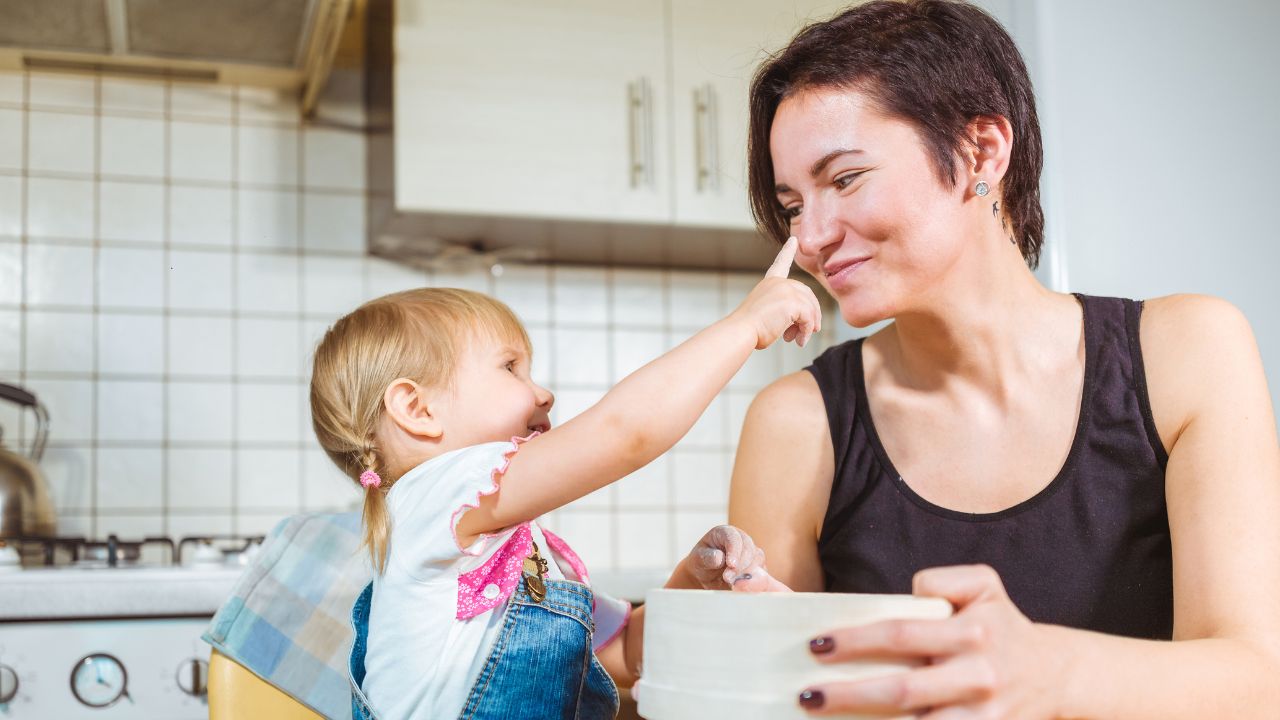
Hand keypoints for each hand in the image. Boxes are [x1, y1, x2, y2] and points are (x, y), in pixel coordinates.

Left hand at [683, 524, 790, 591]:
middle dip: (740, 565)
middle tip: (728, 578)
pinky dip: (754, 580)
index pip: (733, 537)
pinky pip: (762, 571)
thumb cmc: (702, 563)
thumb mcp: (698, 559)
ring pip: (757, 559)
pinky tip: (744, 587)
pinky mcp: (757, 566)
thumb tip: (719, 558)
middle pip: (748, 548)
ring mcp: (751, 552)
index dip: (734, 550)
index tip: (731, 564)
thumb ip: (707, 557)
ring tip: (732, 584)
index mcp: (725, 532)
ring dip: (747, 573)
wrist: (707, 576)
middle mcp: (741, 539)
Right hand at [730, 237, 822, 348]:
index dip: (788, 252)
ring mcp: (786, 290)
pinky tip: (799, 341)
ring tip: (799, 339)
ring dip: (809, 326)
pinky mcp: (793, 302)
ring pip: (810, 308)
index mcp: (769, 283)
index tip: (794, 240)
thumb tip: (808, 324)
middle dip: (812, 313)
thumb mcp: (767, 314)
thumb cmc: (749, 329)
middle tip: (811, 330)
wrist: (741, 331)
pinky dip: (807, 331)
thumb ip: (784, 311)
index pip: (781, 264)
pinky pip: (809, 318)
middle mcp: (779, 283)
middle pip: (806, 294)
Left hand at [798, 565, 1067, 717]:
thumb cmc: (1001, 624)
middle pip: (903, 691)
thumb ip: (942, 580)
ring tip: (825, 719)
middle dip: (849, 695)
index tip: (816, 645)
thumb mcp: (983, 584)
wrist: (1054, 675)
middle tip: (807, 695)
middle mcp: (979, 676)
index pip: (902, 634)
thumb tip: (904, 595)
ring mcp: (985, 716)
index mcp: (973, 632)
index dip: (856, 641)